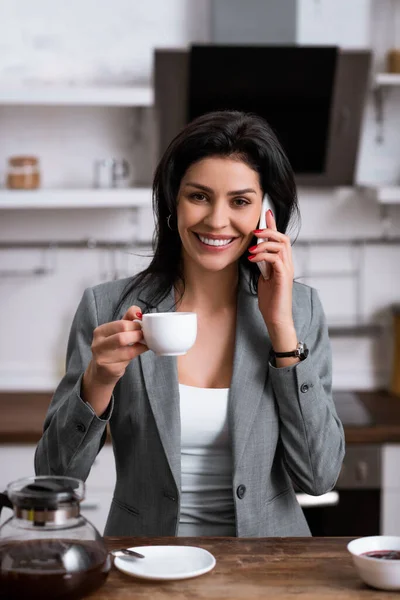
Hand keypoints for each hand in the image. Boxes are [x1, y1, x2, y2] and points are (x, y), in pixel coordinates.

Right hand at [88, 305, 147, 385]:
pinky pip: (128, 360)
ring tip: (145, 343)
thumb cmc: (111, 350)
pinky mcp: (109, 369)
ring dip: (140, 345)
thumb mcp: (117, 332)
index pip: (121, 324)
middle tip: (144, 335)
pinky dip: (138, 353)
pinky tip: (141, 350)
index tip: (142, 326)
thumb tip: (138, 310)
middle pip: (122, 336)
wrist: (101, 373)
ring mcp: (102, 358)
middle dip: (138, 334)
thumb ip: (127, 319)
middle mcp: (98, 344)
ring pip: (127, 350)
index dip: (135, 324)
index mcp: (100, 332)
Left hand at [248, 210, 295, 343]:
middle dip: (269, 230)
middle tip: (255, 231)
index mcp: (283, 263)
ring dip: (264, 244)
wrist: (276, 318)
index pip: (280, 239)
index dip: (273, 224)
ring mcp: (287, 270)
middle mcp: (288, 264)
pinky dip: (263, 256)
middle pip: (283, 238)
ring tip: (251, 250)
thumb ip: (262, 264)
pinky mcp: (283, 277)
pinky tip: (252, 259)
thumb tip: (254, 253)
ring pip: (281, 245)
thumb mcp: (263, 278)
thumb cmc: (270, 301)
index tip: (266, 213)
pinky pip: (276, 259)